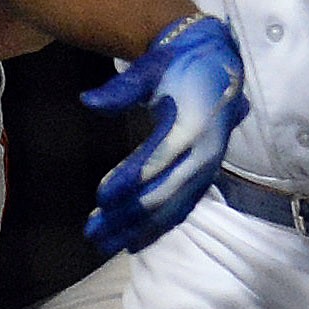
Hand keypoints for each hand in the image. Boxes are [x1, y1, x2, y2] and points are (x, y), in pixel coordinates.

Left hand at [80, 13, 247, 251]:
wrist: (220, 64)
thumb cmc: (179, 64)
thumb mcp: (151, 68)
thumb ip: (121, 88)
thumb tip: (88, 101)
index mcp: (191, 125)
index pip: (157, 160)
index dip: (129, 181)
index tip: (101, 199)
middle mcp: (204, 153)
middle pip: (162, 193)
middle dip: (126, 215)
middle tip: (92, 232)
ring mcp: (207, 168)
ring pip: (171, 208)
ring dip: (137, 228)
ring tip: (104, 244)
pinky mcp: (206, 177)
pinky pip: (182, 209)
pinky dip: (158, 228)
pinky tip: (132, 243)